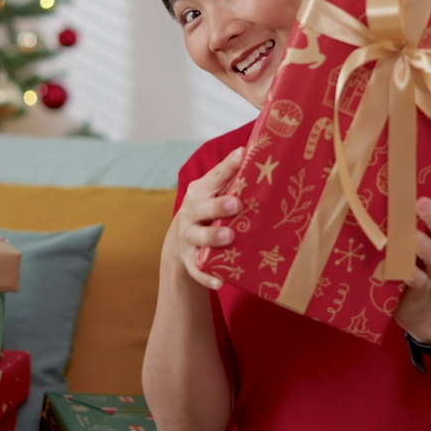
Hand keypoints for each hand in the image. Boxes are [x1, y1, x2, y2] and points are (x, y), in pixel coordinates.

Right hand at [166, 146, 243, 289]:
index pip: (213, 178)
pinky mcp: (190, 261)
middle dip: (217, 206)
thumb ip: (229, 174)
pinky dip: (207, 277)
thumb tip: (250, 149)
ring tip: (230, 237)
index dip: (227, 168)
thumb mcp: (213, 191)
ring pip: (198, 239)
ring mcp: (188, 239)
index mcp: (199, 193)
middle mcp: (190, 215)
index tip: (243, 156)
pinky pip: (197, 271)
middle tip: (236, 204)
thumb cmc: (206, 209)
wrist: (180, 241)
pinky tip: (220, 282)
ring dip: (212, 237)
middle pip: (200, 209)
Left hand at [393, 196, 430, 342]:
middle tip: (420, 203)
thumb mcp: (420, 241)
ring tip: (409, 236)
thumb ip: (417, 219)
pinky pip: (416, 281)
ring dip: (421, 245)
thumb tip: (416, 185)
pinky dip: (407, 273)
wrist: (424, 311)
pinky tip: (393, 266)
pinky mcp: (420, 290)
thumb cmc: (417, 266)